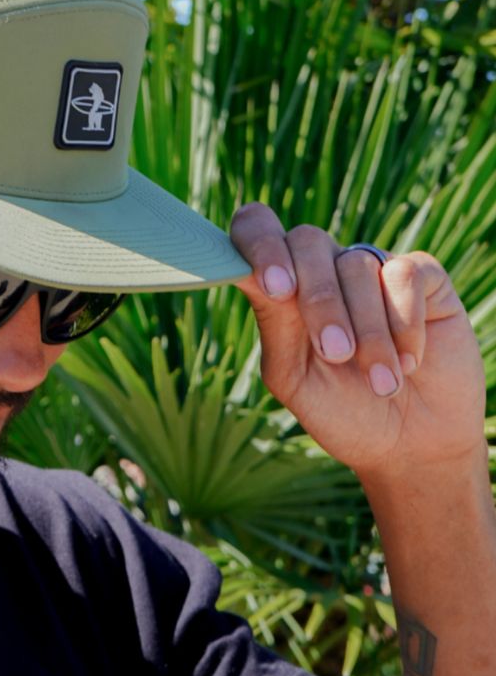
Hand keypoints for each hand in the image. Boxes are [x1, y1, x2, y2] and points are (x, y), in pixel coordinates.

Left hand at [229, 203, 485, 483]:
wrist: (409, 445)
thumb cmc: (340, 411)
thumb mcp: (294, 378)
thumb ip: (273, 326)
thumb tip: (252, 276)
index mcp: (280, 286)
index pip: (255, 230)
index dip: (258, 244)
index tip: (275, 289)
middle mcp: (322, 268)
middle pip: (307, 241)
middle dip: (319, 300)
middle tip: (336, 354)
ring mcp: (372, 268)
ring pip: (357, 263)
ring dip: (368, 331)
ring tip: (382, 382)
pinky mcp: (422, 277)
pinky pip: (406, 273)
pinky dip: (405, 323)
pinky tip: (410, 361)